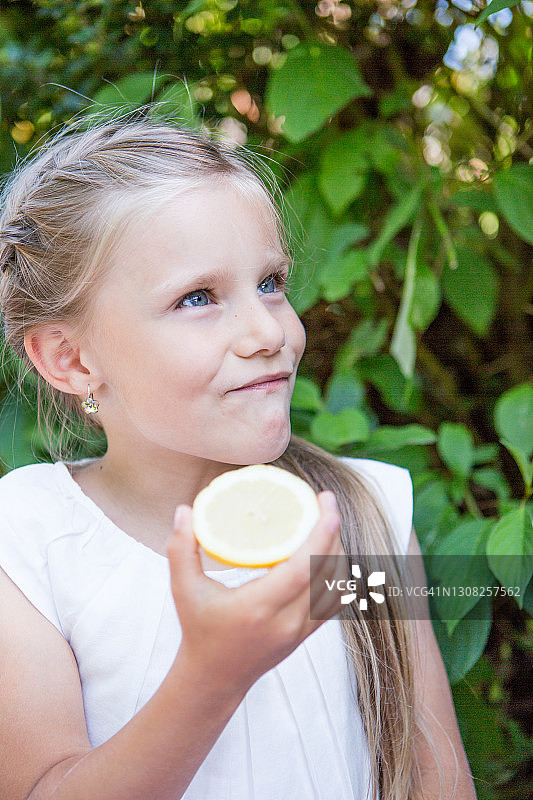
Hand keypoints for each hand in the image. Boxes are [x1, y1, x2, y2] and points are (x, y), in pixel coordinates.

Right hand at [166, 491, 343, 696]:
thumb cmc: (199, 630)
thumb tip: (184, 510)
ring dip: (338, 551)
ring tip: (327, 522)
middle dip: (333, 533)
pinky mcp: (306, 632)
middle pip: (326, 573)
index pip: (302, 570)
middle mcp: (286, 621)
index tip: (325, 507)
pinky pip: (334, 599)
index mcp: (258, 608)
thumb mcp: (183, 589)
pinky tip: (330, 551)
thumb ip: (180, 548)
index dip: (320, 536)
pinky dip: (338, 572)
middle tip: (326, 502)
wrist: (214, 677)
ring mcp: (300, 629)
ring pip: (336, 586)